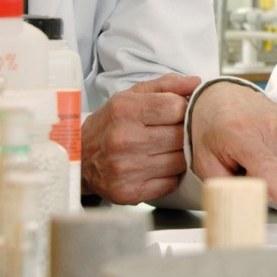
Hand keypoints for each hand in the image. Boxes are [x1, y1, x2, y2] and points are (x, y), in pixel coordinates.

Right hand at [80, 73, 199, 204]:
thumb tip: (196, 83)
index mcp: (124, 110)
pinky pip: (169, 184)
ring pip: (179, 161)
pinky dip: (169, 176)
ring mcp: (124, 168)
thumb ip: (167, 85)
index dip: (183, 109)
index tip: (177, 112)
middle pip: (180, 136)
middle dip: (182, 132)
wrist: (80, 156)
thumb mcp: (134, 95)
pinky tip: (158, 167)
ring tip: (165, 149)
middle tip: (173, 132)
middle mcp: (123, 139)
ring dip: (178, 155)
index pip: (175, 107)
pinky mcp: (127, 192)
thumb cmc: (112, 123)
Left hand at [189, 81, 276, 216]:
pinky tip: (269, 154)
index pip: (265, 166)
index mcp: (242, 132)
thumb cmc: (213, 129)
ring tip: (254, 157)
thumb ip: (224, 188)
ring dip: (272, 179)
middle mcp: (273, 126)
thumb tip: (248, 209)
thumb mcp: (204, 161)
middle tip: (241, 165)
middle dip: (258, 185)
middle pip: (275, 182)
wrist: (227, 96)